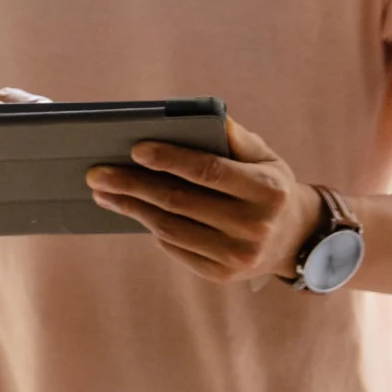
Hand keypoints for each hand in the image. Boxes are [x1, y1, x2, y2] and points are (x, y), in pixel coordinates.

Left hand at [87, 116, 321, 283]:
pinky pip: (175, 248)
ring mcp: (237, 255)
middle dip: (133, 185)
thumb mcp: (265, 159)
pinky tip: (132, 210)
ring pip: (170, 228)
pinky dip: (151, 227)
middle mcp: (255, 225)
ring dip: (131, 208)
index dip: (170, 160)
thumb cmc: (268, 188)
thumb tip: (199, 116)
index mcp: (267, 190)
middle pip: (180, 202)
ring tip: (103, 192)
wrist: (294, 240)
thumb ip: (236, 139)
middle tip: (97, 173)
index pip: (210, 171)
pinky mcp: (221, 275)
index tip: (135, 149)